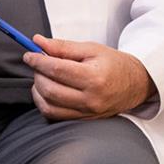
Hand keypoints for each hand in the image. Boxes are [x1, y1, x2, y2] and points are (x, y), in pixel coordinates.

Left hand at [24, 38, 155, 119]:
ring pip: (48, 106)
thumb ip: (63, 46)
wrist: (134, 84)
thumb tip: (38, 42)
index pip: (57, 69)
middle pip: (50, 89)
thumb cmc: (113, 63)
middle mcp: (90, 99)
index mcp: (94, 77)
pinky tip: (47, 91)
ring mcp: (86, 113)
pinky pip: (55, 116)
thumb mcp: (91, 48)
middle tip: (37, 63)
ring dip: (37, 91)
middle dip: (37, 74)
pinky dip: (45, 104)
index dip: (38, 61)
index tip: (29, 54)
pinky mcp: (82, 121)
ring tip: (41, 77)